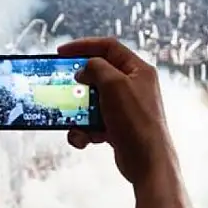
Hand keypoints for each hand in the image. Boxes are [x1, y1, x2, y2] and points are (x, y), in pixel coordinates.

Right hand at [57, 37, 174, 184]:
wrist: (147, 161)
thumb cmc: (135, 120)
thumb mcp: (114, 84)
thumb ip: (96, 68)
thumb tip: (84, 69)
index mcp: (138, 70)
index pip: (108, 47)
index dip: (83, 46)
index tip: (61, 52)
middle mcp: (133, 86)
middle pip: (98, 75)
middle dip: (78, 85)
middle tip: (63, 87)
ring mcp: (125, 108)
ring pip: (91, 102)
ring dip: (78, 113)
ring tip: (75, 124)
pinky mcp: (117, 127)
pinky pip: (93, 123)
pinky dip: (84, 131)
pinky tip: (85, 140)